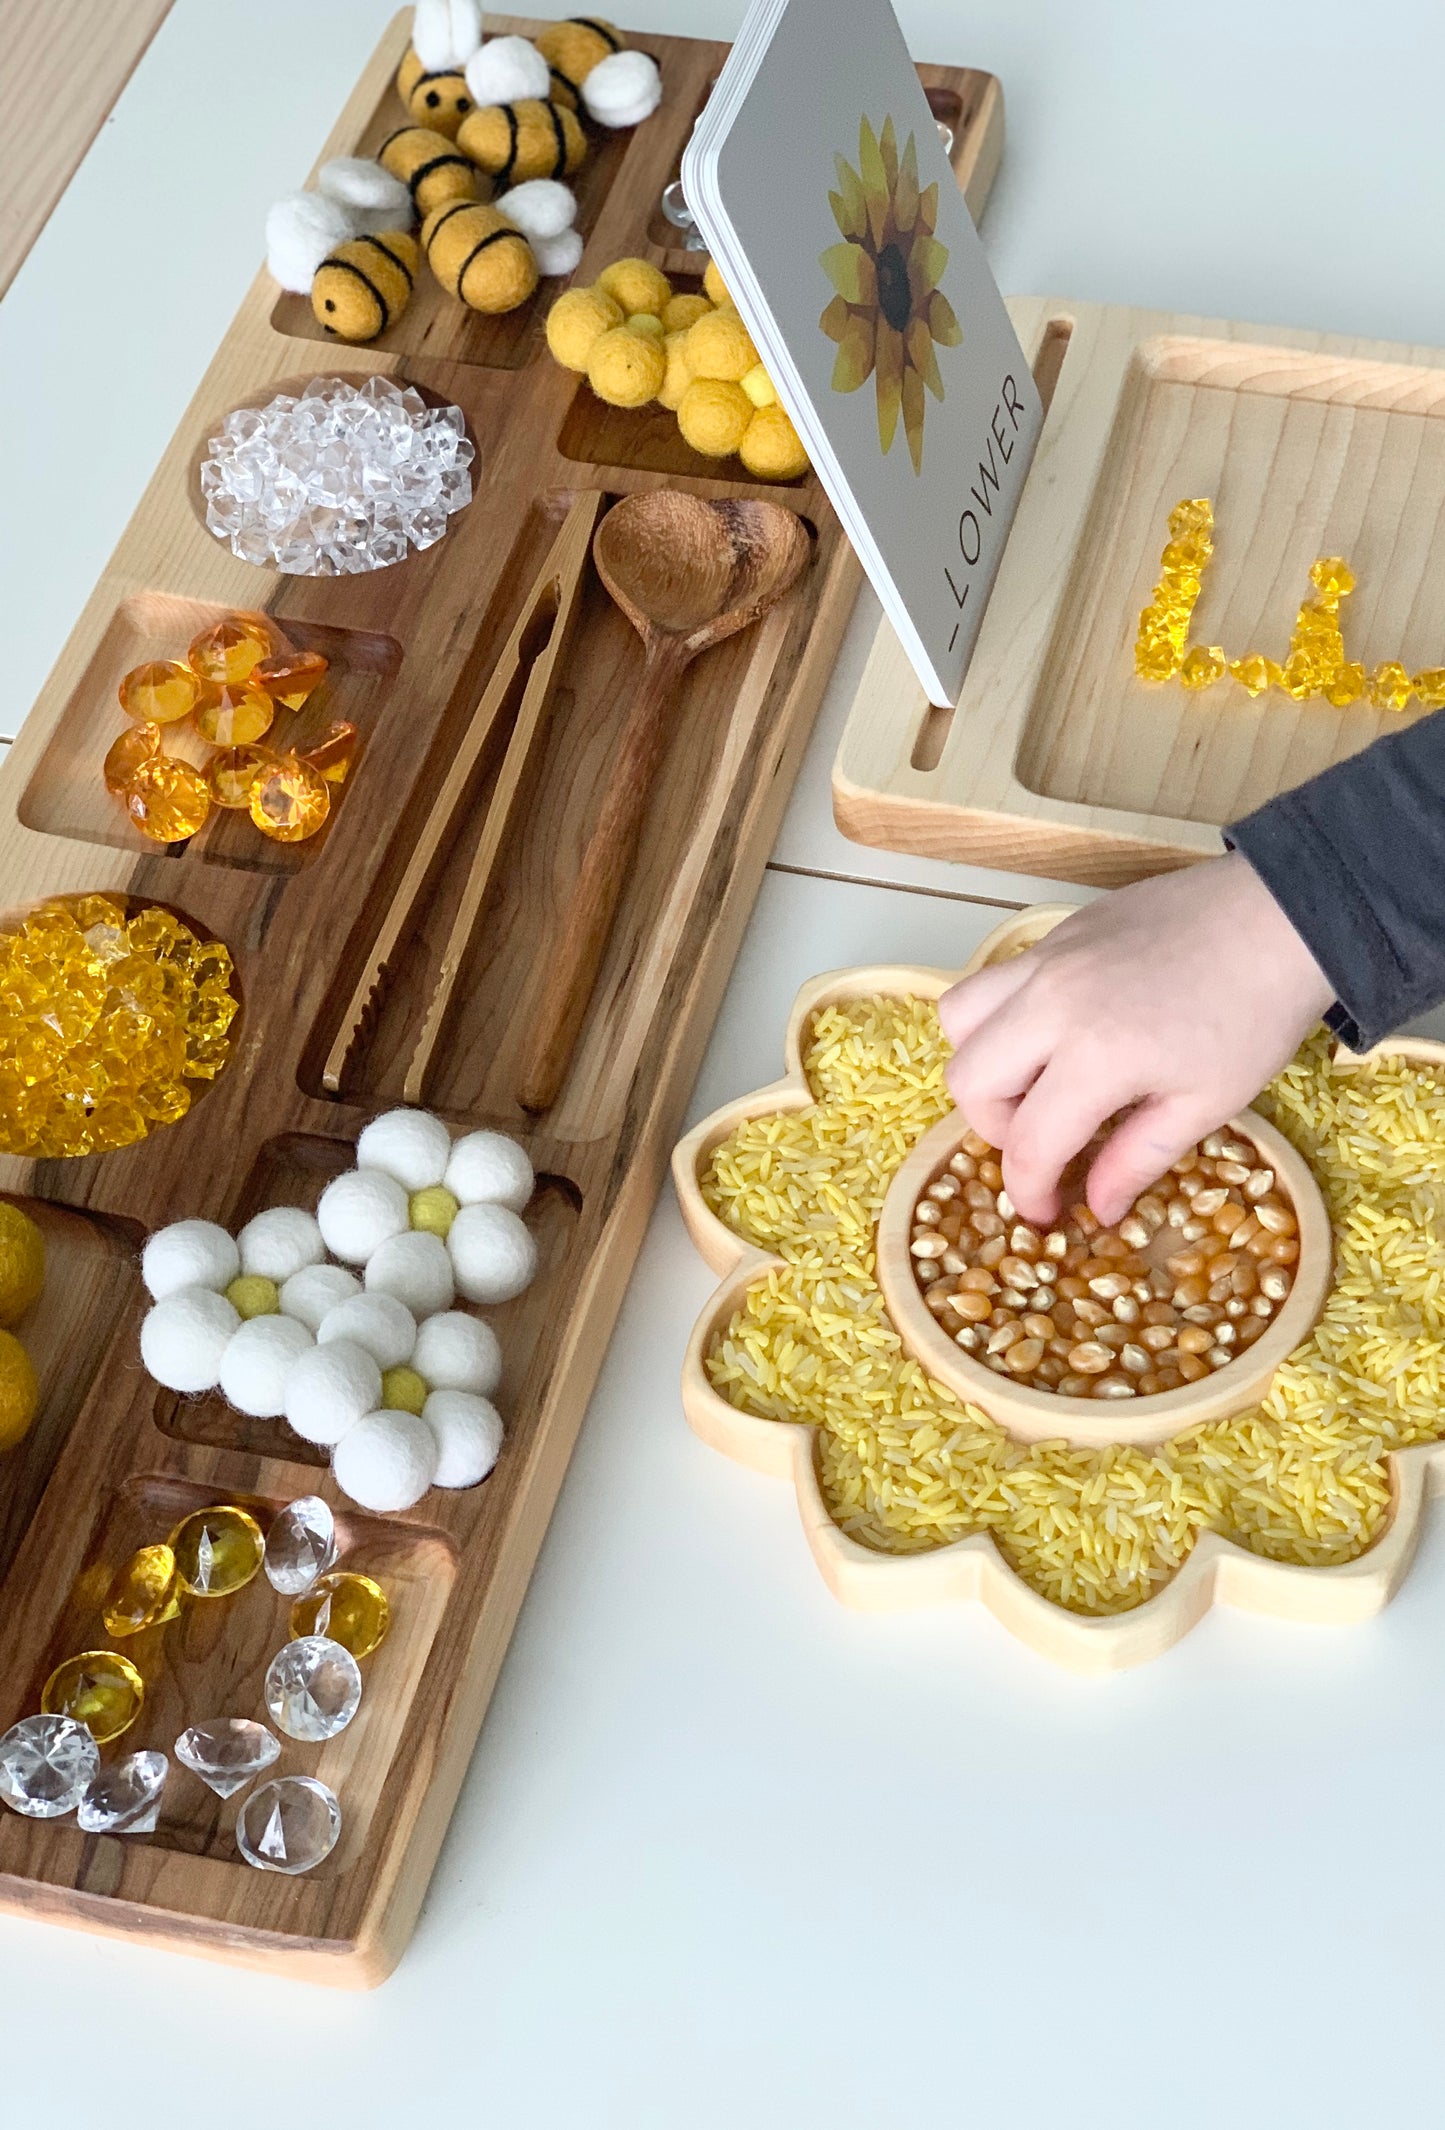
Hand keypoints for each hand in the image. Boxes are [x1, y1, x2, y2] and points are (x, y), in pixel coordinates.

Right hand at [938, 854, 1334, 1228]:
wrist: (1282, 914)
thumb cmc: (1256, 1014)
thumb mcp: (1208, 1102)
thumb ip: (1139, 1157)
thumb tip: (1097, 1208)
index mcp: (1096, 1056)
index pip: (1029, 1144)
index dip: (1030, 1191)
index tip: (1047, 1213)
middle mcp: (1051, 1004)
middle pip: (969, 1080)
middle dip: (995, 1128)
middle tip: (1045, 1141)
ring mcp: (1046, 959)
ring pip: (960, 1017)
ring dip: (983, 1062)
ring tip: (1034, 1081)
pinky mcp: (1056, 933)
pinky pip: (994, 980)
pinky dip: (1005, 1019)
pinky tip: (1060, 1035)